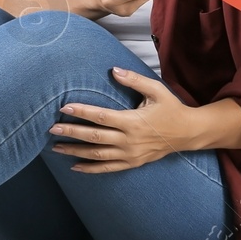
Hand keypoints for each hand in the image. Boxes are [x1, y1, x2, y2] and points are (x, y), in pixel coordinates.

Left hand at [48, 67, 196, 172]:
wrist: (188, 133)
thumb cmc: (171, 109)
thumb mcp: (156, 90)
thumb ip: (134, 80)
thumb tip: (113, 70)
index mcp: (133, 121)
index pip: (101, 117)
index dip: (81, 112)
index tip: (64, 108)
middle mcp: (129, 140)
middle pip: (94, 137)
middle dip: (71, 132)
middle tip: (52, 128)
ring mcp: (130, 154)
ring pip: (97, 155)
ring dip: (75, 152)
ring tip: (56, 147)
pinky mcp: (133, 163)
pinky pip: (108, 169)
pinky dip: (90, 169)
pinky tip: (75, 166)